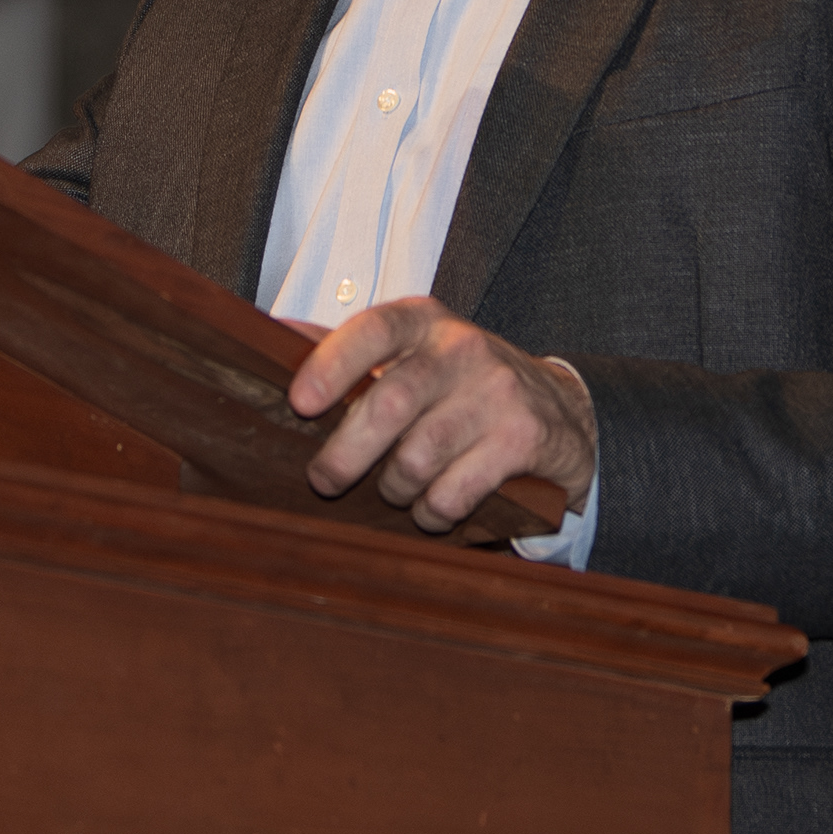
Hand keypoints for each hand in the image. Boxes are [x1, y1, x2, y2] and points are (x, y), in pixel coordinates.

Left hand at [289, 296, 595, 534]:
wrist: (563, 410)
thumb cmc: (462, 383)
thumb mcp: (413, 351)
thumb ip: (348, 349)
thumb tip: (270, 335)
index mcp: (424, 321)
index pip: (373, 330)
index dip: (331, 365)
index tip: (300, 403)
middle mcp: (463, 349)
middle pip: (388, 404)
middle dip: (345, 455)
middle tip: (325, 480)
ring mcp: (497, 393)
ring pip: (417, 458)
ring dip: (393, 489)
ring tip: (393, 491)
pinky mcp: (523, 439)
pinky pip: (454, 492)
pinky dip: (431, 512)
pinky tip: (432, 507)